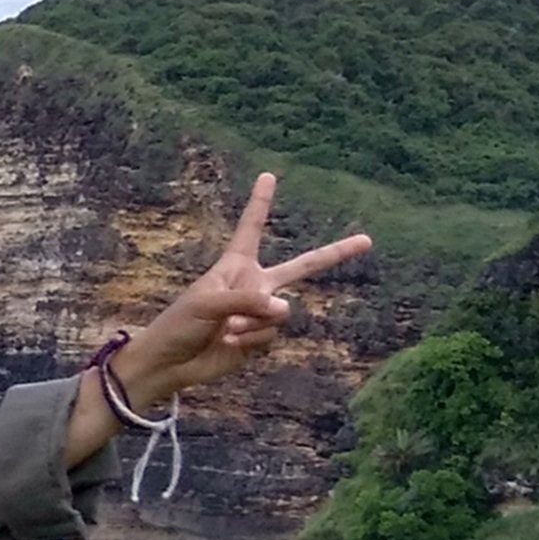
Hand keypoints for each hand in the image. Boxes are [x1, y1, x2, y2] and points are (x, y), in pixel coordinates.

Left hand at [66, 174, 372, 461]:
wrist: (171, 363)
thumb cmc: (179, 325)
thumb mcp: (207, 303)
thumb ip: (248, 302)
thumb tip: (285, 308)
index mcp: (234, 266)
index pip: (251, 228)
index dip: (260, 203)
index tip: (268, 176)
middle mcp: (253, 285)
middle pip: (301, 267)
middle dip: (335, 254)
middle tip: (367, 239)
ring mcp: (260, 312)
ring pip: (280, 312)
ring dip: (253, 323)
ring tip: (224, 330)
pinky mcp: (262, 337)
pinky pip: (272, 334)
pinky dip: (252, 339)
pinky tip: (230, 344)